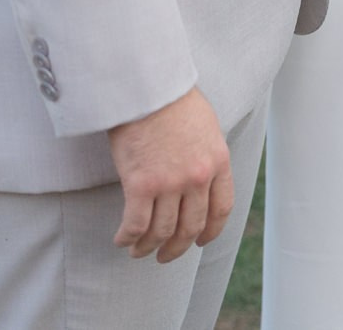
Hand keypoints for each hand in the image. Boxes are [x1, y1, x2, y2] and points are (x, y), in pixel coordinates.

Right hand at [109, 88, 233, 263]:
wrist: (147, 87)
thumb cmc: (171, 99)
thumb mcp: (206, 127)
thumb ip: (205, 156)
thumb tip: (198, 179)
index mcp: (218, 162)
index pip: (221, 209)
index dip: (210, 232)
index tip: (199, 241)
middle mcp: (198, 177)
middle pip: (190, 226)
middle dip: (176, 248)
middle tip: (164, 256)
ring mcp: (170, 183)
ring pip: (161, 231)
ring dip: (148, 247)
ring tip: (138, 251)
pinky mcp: (141, 185)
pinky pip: (135, 225)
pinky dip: (128, 238)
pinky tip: (121, 239)